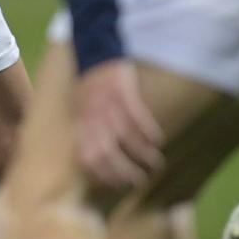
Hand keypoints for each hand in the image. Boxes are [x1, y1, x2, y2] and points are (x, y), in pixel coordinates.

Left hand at [74, 57, 163, 193]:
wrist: (95, 53)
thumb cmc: (90, 87)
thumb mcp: (81, 111)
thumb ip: (86, 133)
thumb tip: (94, 160)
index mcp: (81, 124)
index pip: (89, 158)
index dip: (104, 175)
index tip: (120, 184)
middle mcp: (93, 118)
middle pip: (107, 153)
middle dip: (125, 171)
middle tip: (140, 181)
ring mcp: (108, 105)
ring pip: (126, 138)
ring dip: (143, 154)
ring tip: (155, 163)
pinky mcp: (123, 92)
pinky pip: (137, 117)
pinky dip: (149, 132)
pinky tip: (158, 140)